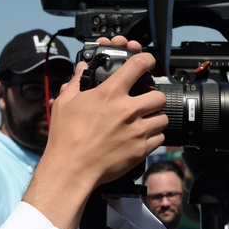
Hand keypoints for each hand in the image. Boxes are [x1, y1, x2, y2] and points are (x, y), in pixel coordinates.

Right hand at [45, 35, 167, 184]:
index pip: (138, 66)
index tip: (148, 61)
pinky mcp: (141, 150)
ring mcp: (137, 131)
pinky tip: (142, 137)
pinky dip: (154, 136)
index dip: (147, 59)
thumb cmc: (66, 136)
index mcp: (110, 94)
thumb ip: (76, 82)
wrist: (72, 168)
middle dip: (155, 97)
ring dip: (156, 117)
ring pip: (163, 118)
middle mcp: (128, 110)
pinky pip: (160, 138)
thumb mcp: (66, 103)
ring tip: (145, 121)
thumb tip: (81, 69)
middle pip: (159, 96)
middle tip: (146, 101)